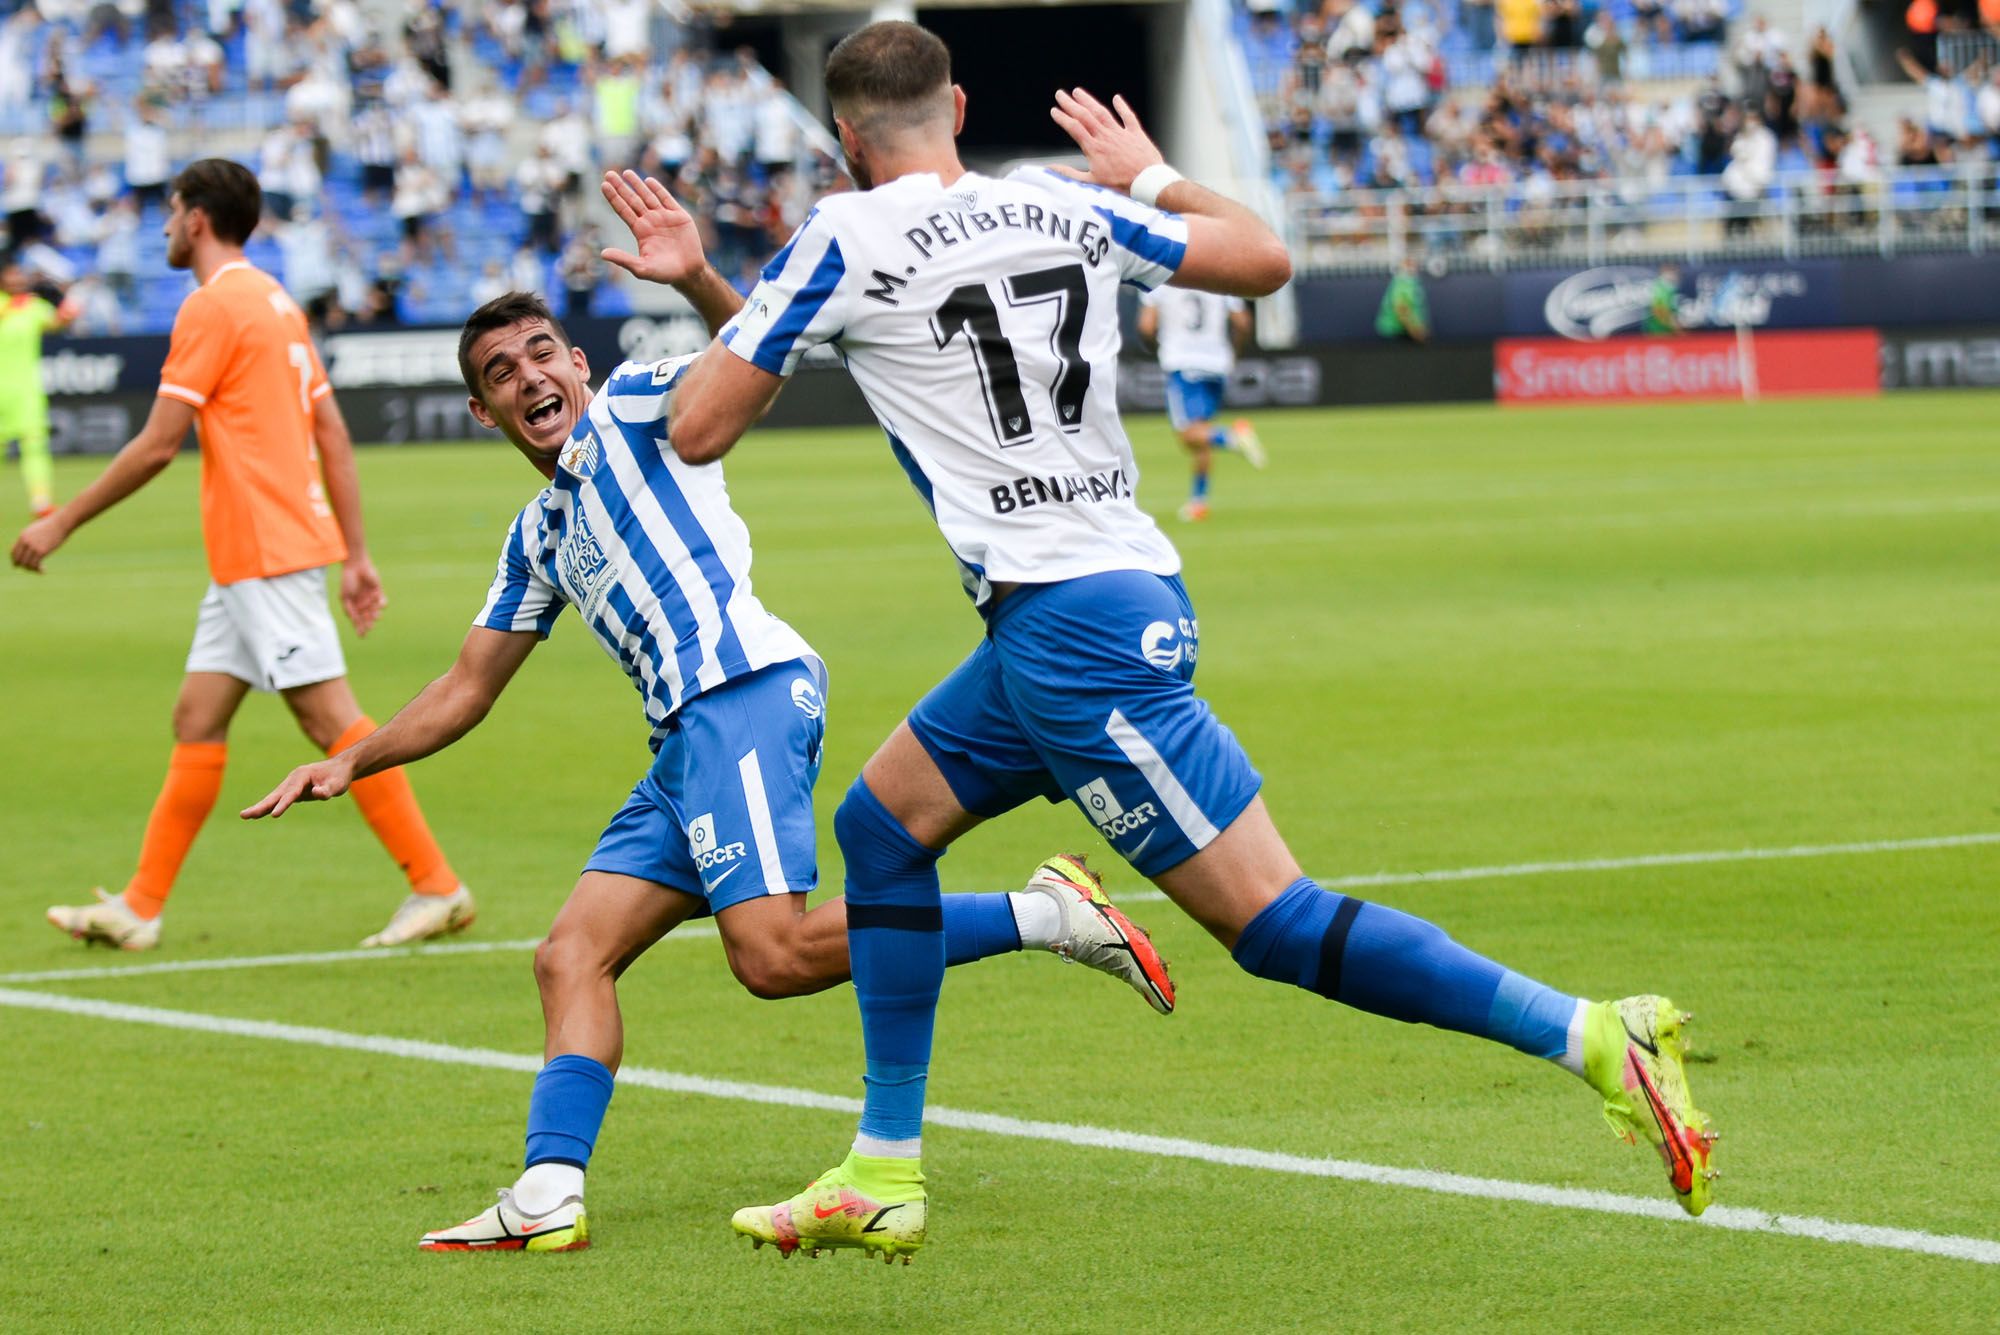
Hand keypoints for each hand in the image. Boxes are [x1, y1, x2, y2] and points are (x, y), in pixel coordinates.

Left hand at [11, 513, 68, 572]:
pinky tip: (44, 570)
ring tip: (39, 570)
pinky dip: (38, 569)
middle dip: (24, 566)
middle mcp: (26, 541)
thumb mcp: (36, 530)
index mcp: (23, 536)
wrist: (60, 523)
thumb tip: (29, 547)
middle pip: (19, 559)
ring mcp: (33, 546)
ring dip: (32, 569)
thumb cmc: (51, 526)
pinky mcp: (42, 551)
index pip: (13, 552)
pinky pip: (36, 564)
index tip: (20, 565)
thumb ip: (30, 538)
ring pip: (27, 563)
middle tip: (31, 569)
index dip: (15, 560)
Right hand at [241, 757, 354, 819]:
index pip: (291, 793)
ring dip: (261, 806)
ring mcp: (291, 784)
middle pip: (276, 795)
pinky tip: (259, 814)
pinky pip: (279, 799)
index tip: (274, 815)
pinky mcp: (293, 790)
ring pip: (274, 797)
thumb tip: (317, 793)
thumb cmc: (339, 776)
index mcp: (302, 776)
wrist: (340, 767)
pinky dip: (269, 806)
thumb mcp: (338, 784)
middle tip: (244, 815)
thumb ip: (328, 790)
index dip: (283, 804)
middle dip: (261, 806)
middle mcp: (293, 779)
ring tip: (245, 816)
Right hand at [341, 554, 386, 635]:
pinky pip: (382, 601)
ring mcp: (371, 598)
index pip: (358, 619)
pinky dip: (381, 604)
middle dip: (368, 623)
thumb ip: (349, 609)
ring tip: (374, 616)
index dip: (360, 628)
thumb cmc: (348, 582)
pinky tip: (379, 605)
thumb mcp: (345, 597)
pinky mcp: (378, 592)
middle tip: (370, 627)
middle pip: (367, 617)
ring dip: (374, 614)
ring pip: (375, 611)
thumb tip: (354, 621)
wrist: (355, 567)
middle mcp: (363, 603)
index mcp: (354, 606)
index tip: (362, 636)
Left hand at [600, 170, 705, 285]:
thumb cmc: (664, 273)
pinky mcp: (679, 216)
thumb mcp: (641, 268)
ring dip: (637, 184)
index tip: (604, 185)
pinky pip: (667, 199)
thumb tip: (602, 254)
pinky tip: (649, 181)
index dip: (614, 198)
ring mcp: (665, 217)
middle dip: (621, 187)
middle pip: (632, 200)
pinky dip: (658, 190)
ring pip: (648, 196)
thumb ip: (623, 259)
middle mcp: (650, 221)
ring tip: (626, 172)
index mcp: (640, 231)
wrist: (689, 273)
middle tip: (609, 174)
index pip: (624, 210)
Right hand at [1048, 88, 1163, 193]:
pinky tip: (1116, 98)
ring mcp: (1121, 133)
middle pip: (1085, 116)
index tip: (1054, 111)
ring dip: (1089, 101)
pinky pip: (1128, 116)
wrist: (1147, 182)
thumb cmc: (1121, 185)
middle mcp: (1106, 137)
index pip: (1074, 128)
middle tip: (1060, 94)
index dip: (1063, 118)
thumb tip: (1050, 168)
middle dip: (1071, 104)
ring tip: (1078, 92)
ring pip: (1102, 112)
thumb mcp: (1091, 183)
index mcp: (1094, 149)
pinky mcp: (1136, 134)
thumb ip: (1069, 174)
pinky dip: (1122, 106)